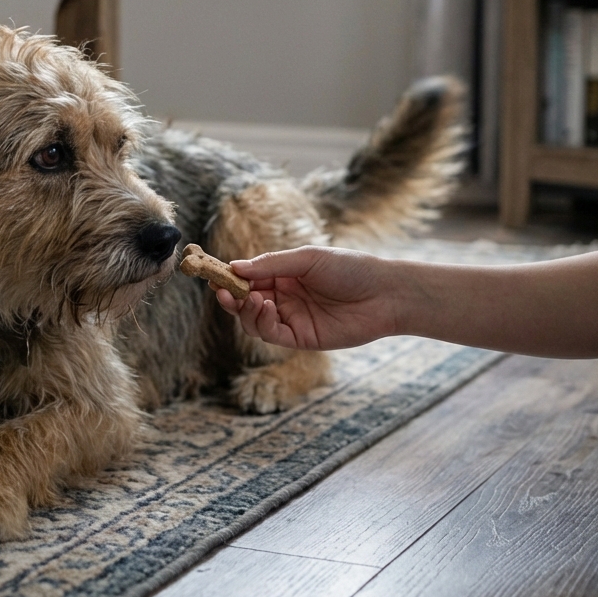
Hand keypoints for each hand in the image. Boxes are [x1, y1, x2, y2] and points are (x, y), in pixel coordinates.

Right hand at [214, 246, 398, 350]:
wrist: (384, 293)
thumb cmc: (349, 267)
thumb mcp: (308, 258)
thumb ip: (271, 264)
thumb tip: (235, 267)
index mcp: (284, 274)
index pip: (248, 277)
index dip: (229, 277)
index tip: (213, 274)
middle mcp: (284, 297)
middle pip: (246, 300)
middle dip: (231, 296)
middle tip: (222, 291)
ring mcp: (291, 318)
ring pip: (253, 320)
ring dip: (245, 310)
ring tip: (253, 299)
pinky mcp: (301, 338)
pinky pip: (271, 334)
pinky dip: (261, 323)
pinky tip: (266, 307)